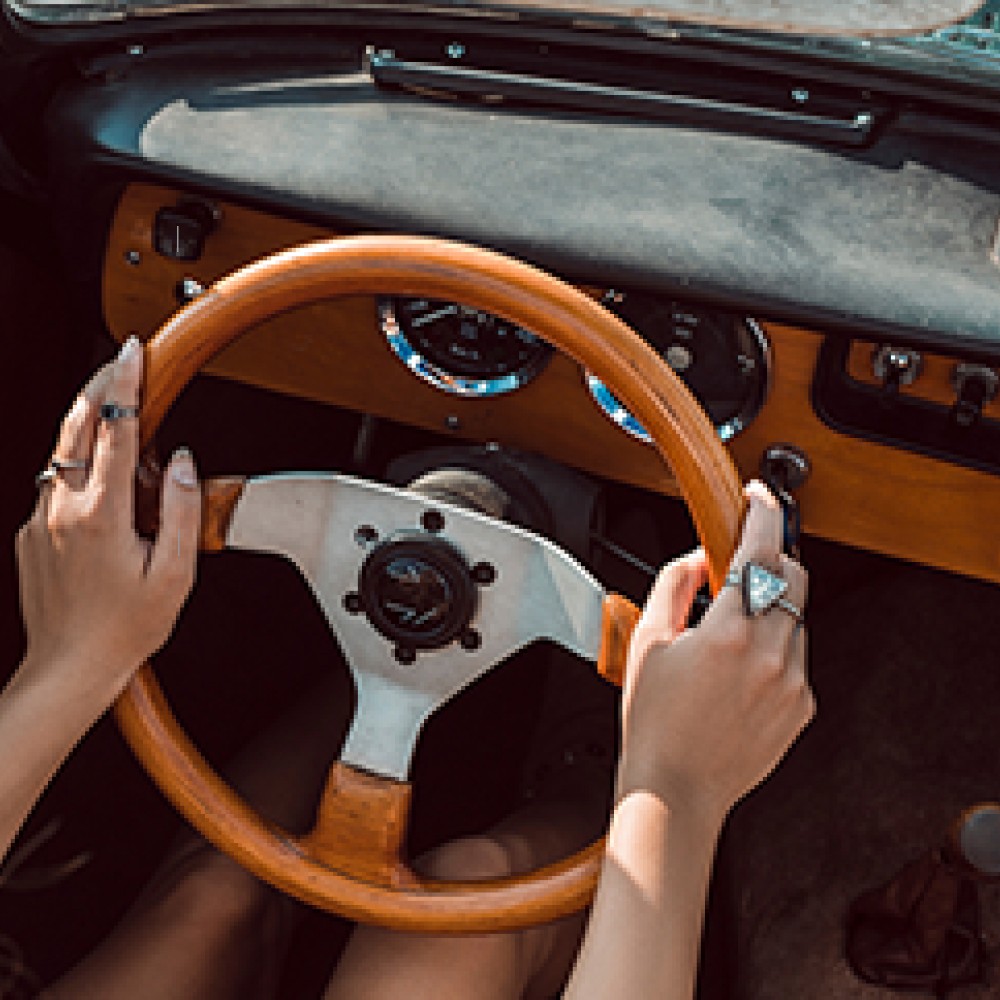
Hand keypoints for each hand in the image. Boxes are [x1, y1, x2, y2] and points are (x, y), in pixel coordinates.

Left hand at [15, 337, 201, 704]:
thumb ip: (183, 511)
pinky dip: (80, 469)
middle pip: (74, 424)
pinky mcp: (31, 532)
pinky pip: (56, 484)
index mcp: (101, 515)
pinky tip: (107, 488)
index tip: (133, 351)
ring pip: (62, 452)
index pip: (113, 429)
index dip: (124, 382)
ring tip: (123, 428)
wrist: (69, 668)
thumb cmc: (124, 629)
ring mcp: (40, 519)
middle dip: (97, 385)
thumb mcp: (174, 574)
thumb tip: (184, 463)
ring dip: (89, 428)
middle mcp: (62, 509)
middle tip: (120, 362)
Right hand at [618, 481, 812, 825]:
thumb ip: (673, 585)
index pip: (759, 551)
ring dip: (771, 609)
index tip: (759, 496)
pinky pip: (797, 657)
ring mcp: (792, 683)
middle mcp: (769, 656)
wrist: (676, 790)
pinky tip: (739, 674)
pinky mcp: (802, 706)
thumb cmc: (653, 722)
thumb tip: (695, 556)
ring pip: (797, 617)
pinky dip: (775, 648)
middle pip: (794, 576)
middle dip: (772, 560)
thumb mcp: (647, 642)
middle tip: (739, 571)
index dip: (762, 513)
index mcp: (728, 634)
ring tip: (729, 640)